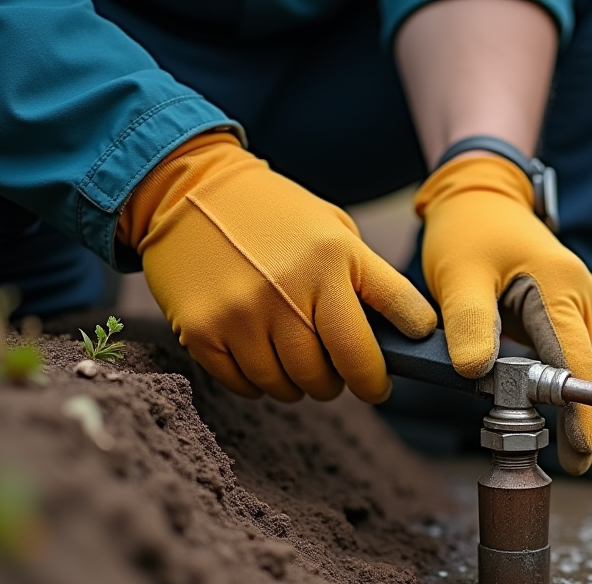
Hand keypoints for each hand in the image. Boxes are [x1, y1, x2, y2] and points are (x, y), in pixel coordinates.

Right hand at [120, 132, 436, 402]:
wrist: (185, 189)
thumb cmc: (272, 215)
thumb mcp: (331, 229)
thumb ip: (363, 278)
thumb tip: (395, 337)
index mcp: (335, 256)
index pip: (398, 314)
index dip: (406, 348)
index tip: (391, 372)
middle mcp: (293, 287)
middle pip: (339, 369)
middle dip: (349, 382)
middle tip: (342, 373)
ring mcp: (245, 312)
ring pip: (291, 385)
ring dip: (302, 385)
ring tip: (299, 364)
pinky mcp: (203, 331)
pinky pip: (247, 385)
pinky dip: (260, 383)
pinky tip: (261, 357)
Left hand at [416, 155, 591, 474]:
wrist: (481, 197)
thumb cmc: (469, 232)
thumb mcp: (458, 274)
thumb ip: (468, 323)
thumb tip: (476, 373)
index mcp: (560, 287)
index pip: (578, 362)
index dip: (581, 412)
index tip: (580, 452)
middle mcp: (584, 295)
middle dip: (583, 418)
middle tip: (570, 463)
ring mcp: (583, 302)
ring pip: (587, 365)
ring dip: (574, 402)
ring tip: (563, 447)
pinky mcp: (573, 310)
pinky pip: (575, 354)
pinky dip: (564, 383)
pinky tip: (548, 409)